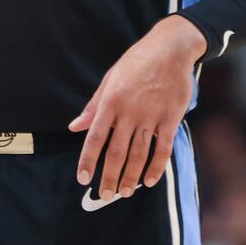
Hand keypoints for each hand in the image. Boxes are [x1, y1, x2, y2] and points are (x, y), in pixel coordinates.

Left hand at [70, 16, 203, 201]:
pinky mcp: (170, 118)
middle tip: (104, 196)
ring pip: (138, 154)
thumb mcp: (110, 79)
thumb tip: (74, 127)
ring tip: (124, 192)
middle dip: (109, 177)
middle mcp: (129, 111)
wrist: (170, 48)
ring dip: (130, 177)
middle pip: (116, 152)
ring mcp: (151, 116)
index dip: (88, 161)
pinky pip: (162, 149)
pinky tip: (149, 180)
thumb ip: (93, 106)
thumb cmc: (137, 62)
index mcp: (111, 101)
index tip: (83, 179)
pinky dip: (156, 167)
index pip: (95, 138)